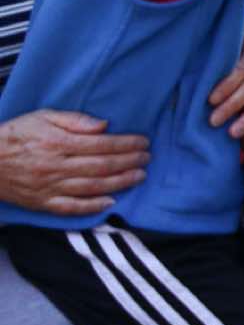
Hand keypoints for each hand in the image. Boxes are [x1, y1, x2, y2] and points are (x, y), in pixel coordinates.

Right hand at [0, 110, 149, 215]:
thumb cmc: (16, 134)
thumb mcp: (42, 116)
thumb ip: (74, 120)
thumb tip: (104, 126)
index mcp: (59, 143)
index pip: (102, 145)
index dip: (127, 144)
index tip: (143, 142)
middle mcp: (56, 167)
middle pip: (102, 166)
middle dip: (130, 162)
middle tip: (147, 158)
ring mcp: (49, 187)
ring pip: (92, 188)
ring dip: (120, 183)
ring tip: (139, 176)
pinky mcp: (41, 203)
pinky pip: (71, 208)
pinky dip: (92, 207)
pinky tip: (111, 202)